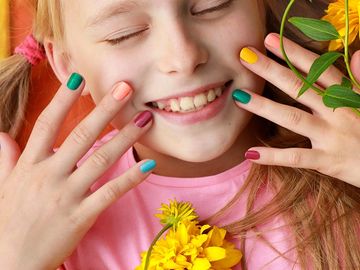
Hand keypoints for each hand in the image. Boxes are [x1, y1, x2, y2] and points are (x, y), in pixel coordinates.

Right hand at [0, 75, 154, 269]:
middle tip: (126, 88)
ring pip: (101, 159)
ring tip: (145, 121)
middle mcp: (48, 175)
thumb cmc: (7, 223)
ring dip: (125, 138)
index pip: (47, 124)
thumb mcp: (2, 187)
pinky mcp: (81, 216)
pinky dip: (131, 179)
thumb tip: (2, 135)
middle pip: (81, 135)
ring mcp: (66, 196)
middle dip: (105, 110)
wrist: (9, 263)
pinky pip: (110, 193)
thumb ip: (5, 159)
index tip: (79, 77)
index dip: (62, 99)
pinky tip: (150, 165)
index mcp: (30, 165)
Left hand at [233, 33, 359, 186]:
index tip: (270, 40)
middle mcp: (337, 112)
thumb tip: (356, 55)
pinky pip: (297, 158)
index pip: (318, 69)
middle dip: (271, 70)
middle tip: (245, 56)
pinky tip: (249, 153)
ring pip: (293, 118)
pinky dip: (273, 156)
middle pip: (300, 87)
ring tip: (239, 97)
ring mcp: (332, 136)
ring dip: (264, 106)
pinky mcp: (329, 161)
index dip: (294, 53)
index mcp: (347, 96)